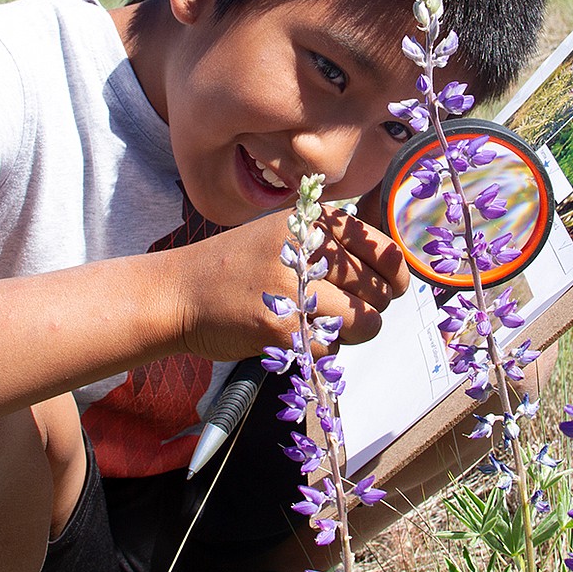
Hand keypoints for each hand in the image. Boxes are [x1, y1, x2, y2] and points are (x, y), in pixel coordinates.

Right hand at [167, 206, 408, 361]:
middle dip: (370, 309)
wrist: (178, 293)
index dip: (395, 277)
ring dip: (351, 333)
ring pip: (366, 322)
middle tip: (342, 312)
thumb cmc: (235, 267)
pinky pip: (332, 348)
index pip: (385, 251)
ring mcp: (296, 289)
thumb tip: (393, 270)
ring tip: (320, 325)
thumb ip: (332, 244)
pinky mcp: (284, 328)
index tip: (389, 289)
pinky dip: (319, 350)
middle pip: (381, 290)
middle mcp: (308, 248)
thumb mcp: (283, 233)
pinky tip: (292, 336)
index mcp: (313, 221)